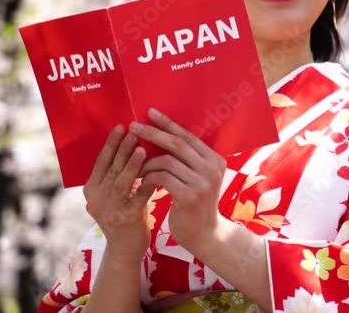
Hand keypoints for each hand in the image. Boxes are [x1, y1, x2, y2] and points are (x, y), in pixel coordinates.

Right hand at [83, 124, 156, 259]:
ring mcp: (108, 211)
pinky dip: (146, 185)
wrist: (126, 249)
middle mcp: (95, 199)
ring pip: (120, 183)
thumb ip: (119, 173)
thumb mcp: (117, 193)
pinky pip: (136, 199)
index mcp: (91, 190)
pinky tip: (156, 175)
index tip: (121, 126)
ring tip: (142, 149)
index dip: (111, 144)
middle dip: (122, 149)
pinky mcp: (124, 220)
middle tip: (134, 131)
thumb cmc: (126, 214)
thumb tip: (131, 142)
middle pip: (110, 169)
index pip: (100, 162)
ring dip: (131, 164)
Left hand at [130, 108, 226, 247]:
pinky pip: (162, 178)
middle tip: (133, 127)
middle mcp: (211, 168)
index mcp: (214, 159)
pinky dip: (148, 177)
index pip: (187, 136)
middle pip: (177, 144)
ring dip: (146, 162)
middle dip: (153, 133)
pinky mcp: (190, 196)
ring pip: (166, 161)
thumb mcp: (198, 178)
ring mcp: (202, 183)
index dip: (167, 123)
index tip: (149, 113)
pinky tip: (141, 180)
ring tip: (135, 167)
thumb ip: (188, 160)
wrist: (204, 234)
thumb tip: (161, 135)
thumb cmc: (195, 204)